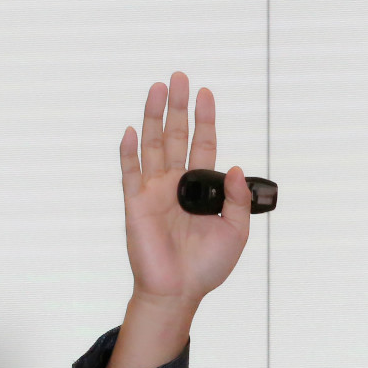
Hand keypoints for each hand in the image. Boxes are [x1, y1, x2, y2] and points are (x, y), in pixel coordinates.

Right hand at [106, 72, 253, 367]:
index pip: (204, 145)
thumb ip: (237, 200)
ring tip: (158, 88)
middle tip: (180, 77)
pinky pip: (130, 172)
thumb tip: (237, 167)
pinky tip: (133, 130)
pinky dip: (130, 151)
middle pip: (176, 136)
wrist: (180, 290)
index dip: (205, 120)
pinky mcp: (136, 204)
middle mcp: (176, 184)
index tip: (207, 94)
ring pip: (153, 145)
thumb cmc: (208, 265)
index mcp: (202, 190)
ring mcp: (154, 191)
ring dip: (154, 117)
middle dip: (178, 107)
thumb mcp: (236, 232)